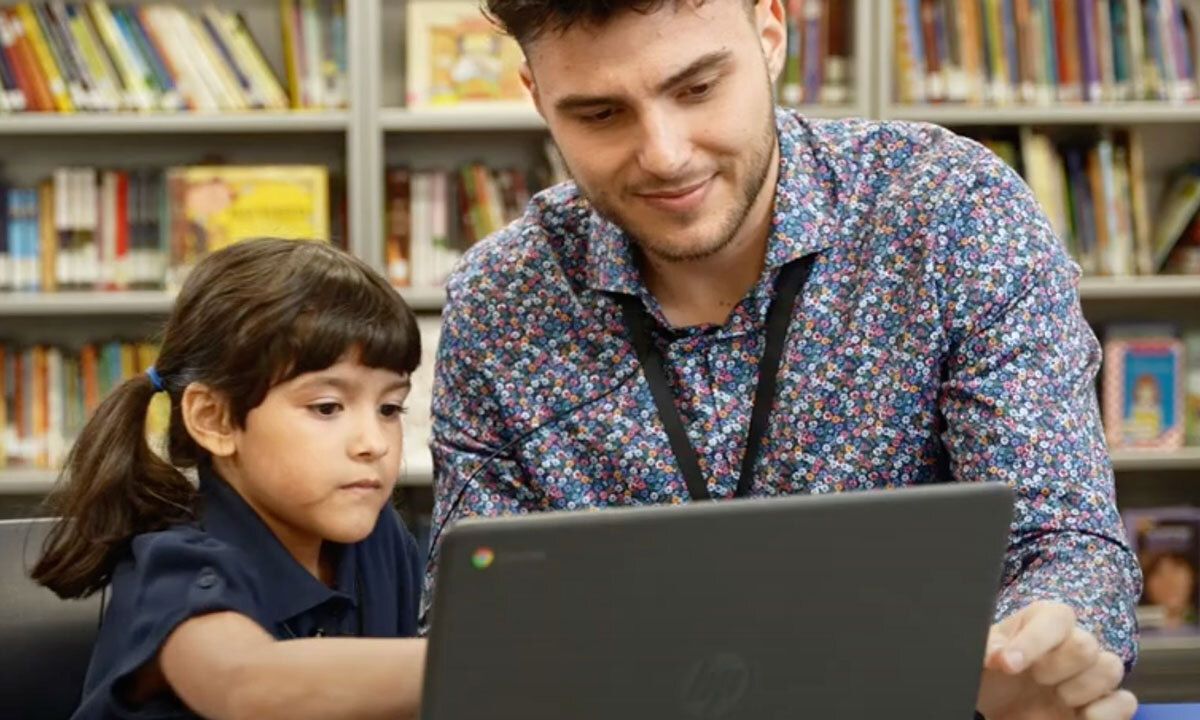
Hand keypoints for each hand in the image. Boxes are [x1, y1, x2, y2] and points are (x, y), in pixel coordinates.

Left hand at [975, 601, 1136, 719]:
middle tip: (1034, 680)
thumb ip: (988, 647)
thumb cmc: (991, 675)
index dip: (1032, 642)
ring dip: (1079, 689)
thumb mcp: (981, 656)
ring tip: (1055, 698)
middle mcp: (1072, 643)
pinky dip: (1105, 713)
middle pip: (1086, 644)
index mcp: (1043, 621)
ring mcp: (1091, 674)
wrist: (997, 710)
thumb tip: (996, 654)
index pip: (1055, 618)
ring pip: (1110, 667)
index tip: (1006, 665)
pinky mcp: (1103, 704)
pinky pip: (1125, 702)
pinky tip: (1077, 716)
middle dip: (1055, 667)